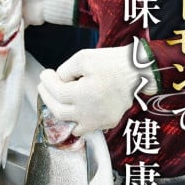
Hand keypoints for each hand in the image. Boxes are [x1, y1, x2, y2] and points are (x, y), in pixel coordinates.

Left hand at [37, 44, 157, 135]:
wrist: (140, 71)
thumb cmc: (112, 62)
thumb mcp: (84, 57)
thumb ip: (65, 70)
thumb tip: (57, 81)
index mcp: (84, 95)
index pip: (56, 93)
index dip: (47, 83)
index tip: (44, 74)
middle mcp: (90, 112)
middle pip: (58, 112)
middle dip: (47, 98)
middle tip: (44, 86)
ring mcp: (99, 121)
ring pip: (70, 124)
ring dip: (60, 112)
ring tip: (58, 98)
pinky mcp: (108, 122)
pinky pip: (85, 127)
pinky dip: (76, 120)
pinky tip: (73, 107)